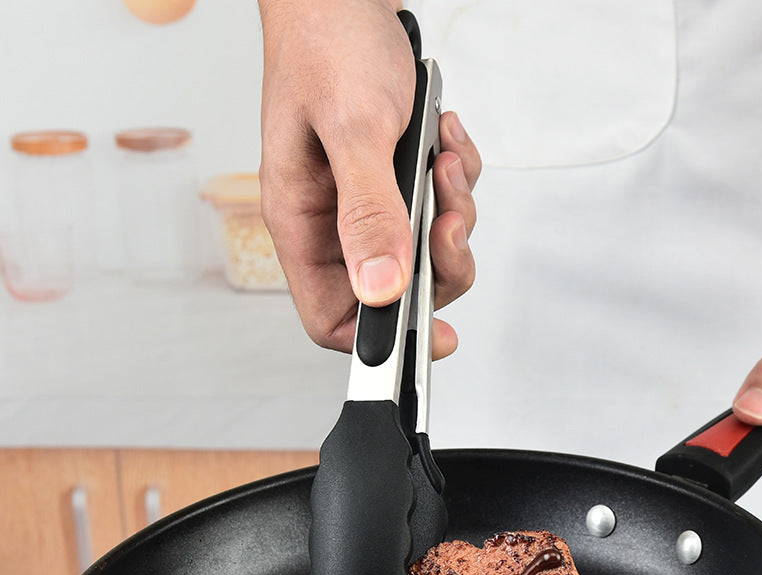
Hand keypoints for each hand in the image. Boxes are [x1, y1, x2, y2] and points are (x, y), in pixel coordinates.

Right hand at [258, 0, 479, 359]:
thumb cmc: (327, 44)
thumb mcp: (353, 130)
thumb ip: (368, 212)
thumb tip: (380, 287)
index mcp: (302, 222)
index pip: (331, 317)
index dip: (380, 339)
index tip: (433, 335)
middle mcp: (332, 222)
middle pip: (393, 289)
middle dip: (437, 260)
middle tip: (447, 216)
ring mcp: (364, 203)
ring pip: (424, 249)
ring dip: (452, 211)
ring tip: (442, 159)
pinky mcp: (392, 181)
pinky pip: (439, 207)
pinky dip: (455, 180)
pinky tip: (442, 140)